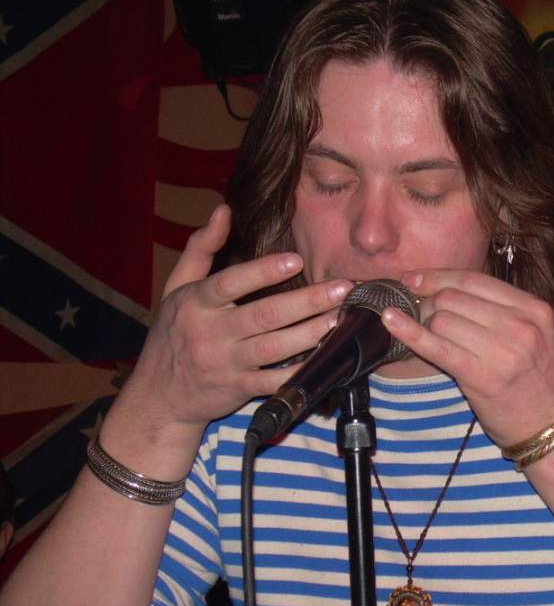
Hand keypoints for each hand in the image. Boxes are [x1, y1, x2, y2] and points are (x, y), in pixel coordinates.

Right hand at [110, 205, 351, 455]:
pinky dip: (300, 372)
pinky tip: (326, 358)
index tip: (296, 259)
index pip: (230, 283)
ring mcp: (225, 363)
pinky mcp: (239, 389)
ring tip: (340, 318)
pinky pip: (274, 382)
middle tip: (341, 288)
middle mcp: (210, 333)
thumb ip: (200, 248)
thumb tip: (223, 210)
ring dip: (311, 334)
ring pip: (274, 348)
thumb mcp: (177, 287)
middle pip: (263, 315)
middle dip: (306, 302)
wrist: (159, 395)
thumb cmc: (173, 333)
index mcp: (195, 303)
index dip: (262, 271)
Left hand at [382, 269, 553, 446]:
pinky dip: (408, 331)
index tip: (415, 279)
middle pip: (454, 297)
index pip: (475, 280)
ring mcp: (503, 351)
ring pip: (441, 319)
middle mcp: (521, 325)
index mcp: (535, 309)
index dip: (438, 276)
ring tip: (427, 335)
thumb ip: (501, 311)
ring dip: (424, 323)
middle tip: (420, 315)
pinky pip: (435, 346)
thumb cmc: (539, 382)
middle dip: (428, 302)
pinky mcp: (481, 376)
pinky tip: (390, 321)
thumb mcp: (536, 335)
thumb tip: (445, 289)